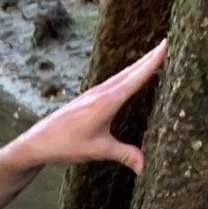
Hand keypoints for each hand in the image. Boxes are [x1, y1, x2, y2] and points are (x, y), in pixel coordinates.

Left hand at [8, 39, 167, 174]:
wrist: (38, 142)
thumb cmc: (65, 144)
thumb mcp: (97, 151)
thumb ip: (123, 155)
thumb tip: (144, 167)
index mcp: (107, 101)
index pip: (136, 78)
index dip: (153, 61)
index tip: (167, 44)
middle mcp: (102, 92)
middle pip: (131, 70)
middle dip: (150, 56)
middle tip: (169, 41)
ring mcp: (94, 93)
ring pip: (122, 74)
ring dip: (139, 63)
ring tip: (156, 53)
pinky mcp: (90, 98)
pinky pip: (114, 81)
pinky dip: (127, 74)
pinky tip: (130, 75)